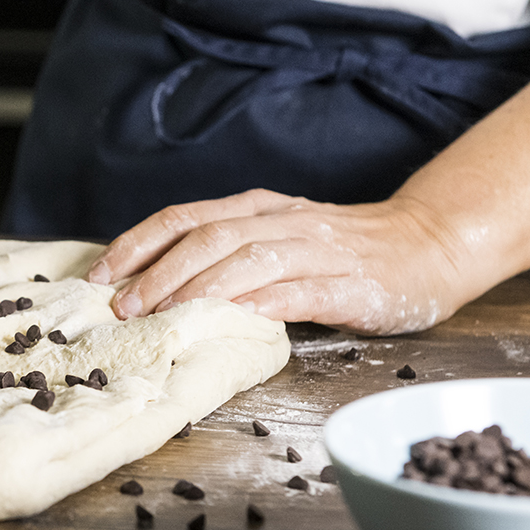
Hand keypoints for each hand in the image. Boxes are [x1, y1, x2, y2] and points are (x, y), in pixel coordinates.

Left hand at [86, 189, 465, 335]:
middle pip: (208, 236)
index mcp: (260, 209)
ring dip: (198, 288)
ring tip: (163, 317)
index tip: (100, 273)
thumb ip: (232, 251)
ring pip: (247, 260)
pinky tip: (234, 319)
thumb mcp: (282, 237)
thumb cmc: (347, 248)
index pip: (185, 217)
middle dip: (158, 271)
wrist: (429, 243)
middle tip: (123, 306)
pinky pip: (301, 290)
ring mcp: (317, 250)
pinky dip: (264, 303)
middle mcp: (282, 222)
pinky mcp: (350, 283)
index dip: (138, 243)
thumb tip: (157, 282)